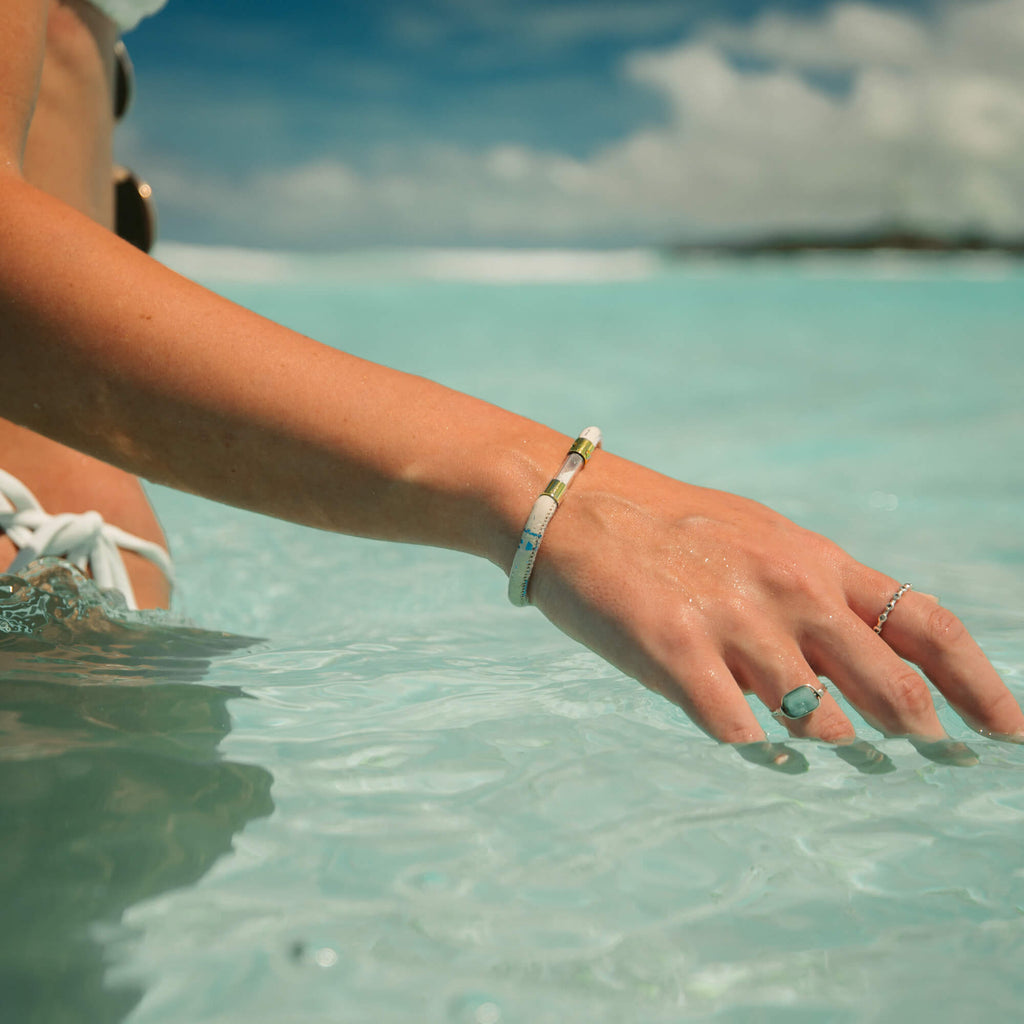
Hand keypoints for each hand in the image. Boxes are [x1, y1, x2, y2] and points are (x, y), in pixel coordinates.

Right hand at [529, 451, 1023, 766]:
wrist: (580, 508)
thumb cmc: (673, 528)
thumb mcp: (762, 540)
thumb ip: (818, 592)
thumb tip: (869, 657)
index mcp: (816, 562)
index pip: (924, 626)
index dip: (981, 685)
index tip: (1010, 730)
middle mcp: (790, 592)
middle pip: (892, 687)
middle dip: (921, 733)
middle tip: (931, 758)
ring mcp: (736, 624)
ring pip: (819, 722)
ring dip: (829, 744)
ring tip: (819, 743)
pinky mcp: (677, 653)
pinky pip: (737, 731)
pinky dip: (753, 748)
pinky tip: (748, 741)